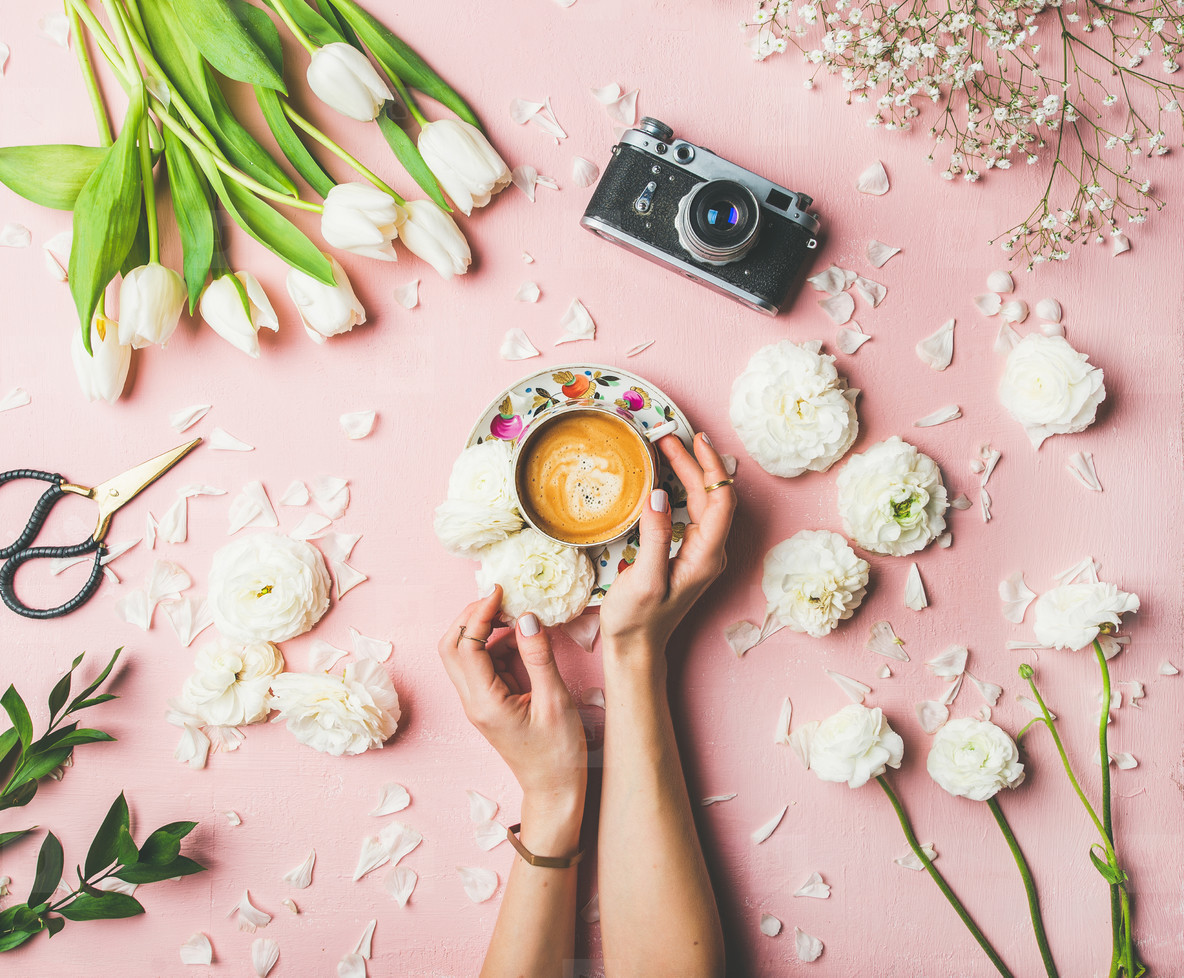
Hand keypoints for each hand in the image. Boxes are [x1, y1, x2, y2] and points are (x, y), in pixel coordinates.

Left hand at [437, 587, 586, 816]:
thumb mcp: (555, 702)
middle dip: (470, 618)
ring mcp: (478, 702)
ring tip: (520, 620)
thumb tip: (526, 617)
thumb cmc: (558, 753)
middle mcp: (472, 701)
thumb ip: (538, 657)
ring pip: (465, 654)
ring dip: (487, 631)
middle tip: (500, 600)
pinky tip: (524, 642)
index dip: (479, 614)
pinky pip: (484, 665)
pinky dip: (498, 646)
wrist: (555, 790)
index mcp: (484, 702)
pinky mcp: (489, 702)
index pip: (465, 646)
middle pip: (451, 647)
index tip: (499, 591)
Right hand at [599, 432, 736, 662]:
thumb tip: (658, 493)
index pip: (721, 500)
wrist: (635, 648)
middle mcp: (710, 552)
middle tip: (668, 437)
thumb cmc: (638, 620)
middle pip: (712, 496)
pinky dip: (681, 489)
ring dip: (688, 473)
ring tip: (668, 449)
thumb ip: (655, 536)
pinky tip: (666, 478)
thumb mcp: (644, 579)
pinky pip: (691, 513)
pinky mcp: (686, 554)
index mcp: (706, 556)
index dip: (712, 466)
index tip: (696, 440)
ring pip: (702, 503)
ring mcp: (700, 553)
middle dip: (695, 463)